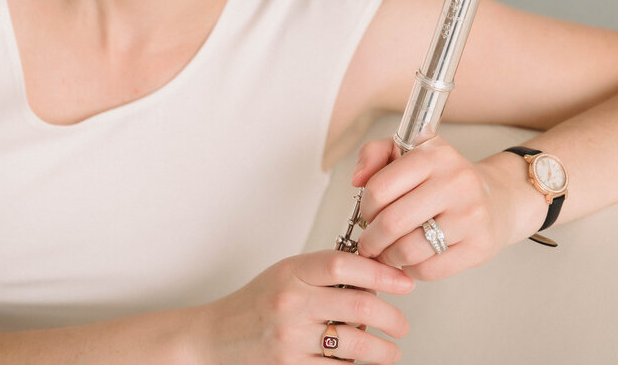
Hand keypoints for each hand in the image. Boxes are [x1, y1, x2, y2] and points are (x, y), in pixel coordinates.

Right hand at [200, 250, 412, 363]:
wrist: (214, 337)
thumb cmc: (257, 303)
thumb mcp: (287, 274)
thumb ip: (326, 273)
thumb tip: (377, 279)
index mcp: (292, 272)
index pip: (345, 264)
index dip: (382, 272)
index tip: (403, 283)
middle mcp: (291, 302)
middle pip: (359, 305)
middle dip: (392, 318)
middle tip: (402, 325)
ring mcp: (290, 338)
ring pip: (354, 344)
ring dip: (382, 351)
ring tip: (390, 351)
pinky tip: (358, 363)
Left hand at [352, 137, 545, 280]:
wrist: (497, 200)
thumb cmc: (445, 179)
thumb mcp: (411, 153)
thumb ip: (376, 153)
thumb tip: (357, 178)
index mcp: (434, 155)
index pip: (380, 187)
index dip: (366, 206)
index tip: (368, 213)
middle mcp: (456, 182)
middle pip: (392, 222)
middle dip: (371, 239)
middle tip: (369, 242)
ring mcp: (470, 216)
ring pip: (408, 250)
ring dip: (389, 257)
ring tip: (389, 252)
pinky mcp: (479, 246)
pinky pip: (428, 270)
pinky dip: (411, 269)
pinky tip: (413, 259)